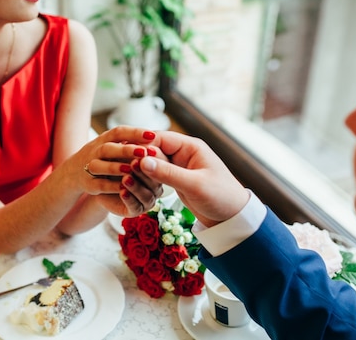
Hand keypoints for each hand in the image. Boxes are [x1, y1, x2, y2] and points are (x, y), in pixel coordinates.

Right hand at [78, 126, 162, 215]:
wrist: (73, 173)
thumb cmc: (102, 158)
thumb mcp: (113, 147)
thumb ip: (130, 143)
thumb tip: (157, 139)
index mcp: (104, 139)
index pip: (119, 132)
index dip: (135, 132)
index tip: (152, 134)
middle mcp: (94, 150)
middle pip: (108, 147)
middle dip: (126, 150)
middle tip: (144, 152)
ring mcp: (89, 166)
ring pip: (100, 165)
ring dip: (116, 167)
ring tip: (131, 169)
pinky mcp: (87, 183)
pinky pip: (98, 184)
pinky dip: (110, 186)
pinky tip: (124, 187)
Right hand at [133, 131, 248, 226]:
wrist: (233, 217)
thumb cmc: (221, 197)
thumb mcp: (194, 185)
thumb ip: (168, 173)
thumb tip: (142, 161)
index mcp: (191, 147)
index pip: (160, 138)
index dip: (142, 146)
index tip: (125, 155)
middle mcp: (184, 153)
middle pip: (154, 149)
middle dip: (139, 159)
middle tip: (122, 170)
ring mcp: (179, 166)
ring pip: (153, 163)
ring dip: (141, 170)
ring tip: (126, 179)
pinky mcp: (176, 179)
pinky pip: (157, 175)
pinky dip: (147, 179)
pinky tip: (135, 185)